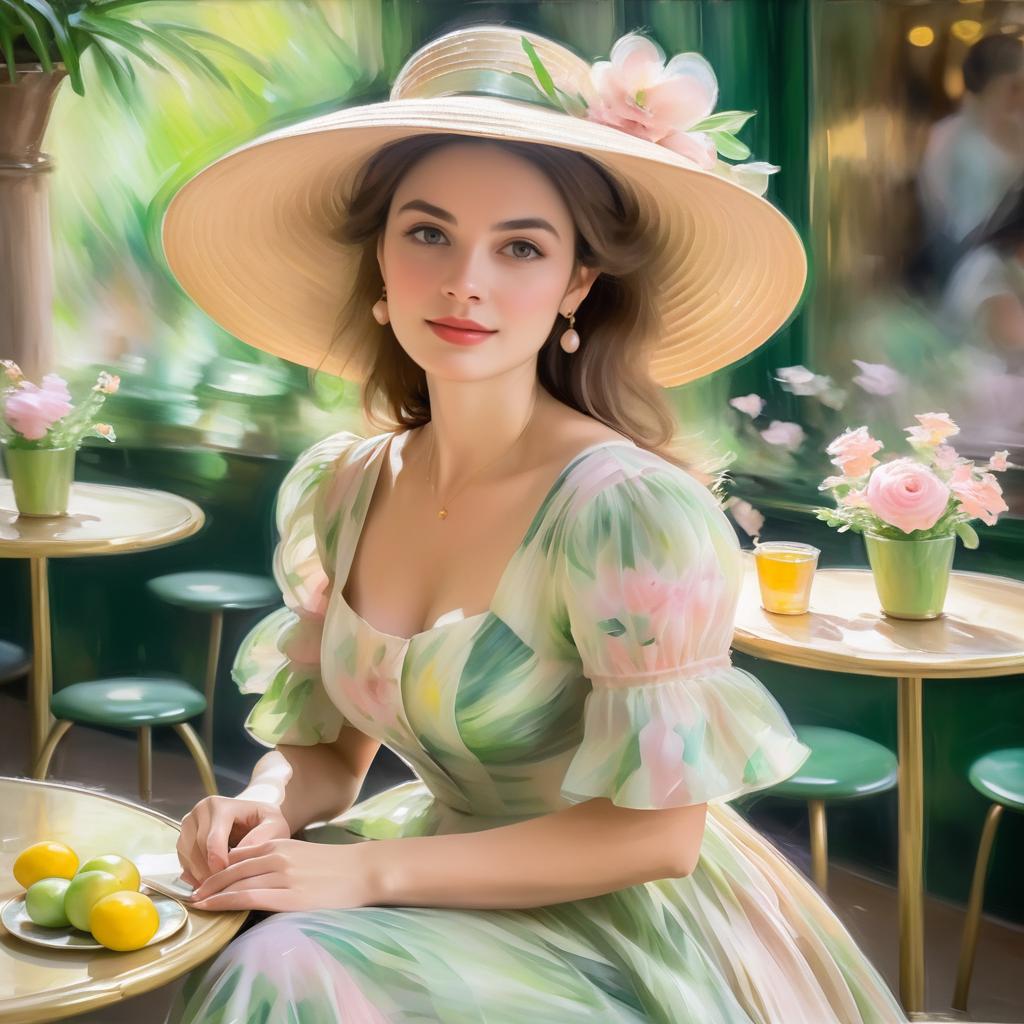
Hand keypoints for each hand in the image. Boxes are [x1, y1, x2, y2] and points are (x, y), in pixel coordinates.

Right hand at [177, 795, 290, 886]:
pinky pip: (182, 861)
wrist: (255, 817)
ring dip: (200, 875)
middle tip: (224, 888)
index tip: (229, 878)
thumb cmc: (265, 822)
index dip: (219, 862)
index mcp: (221, 806)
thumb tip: (237, 857)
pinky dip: (193, 875)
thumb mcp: (274, 825)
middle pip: (197, 849)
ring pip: (187, 856)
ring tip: (219, 887)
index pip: (212, 839)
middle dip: (210, 871)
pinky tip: (209, 883)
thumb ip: (261, 838)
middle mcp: (200, 811)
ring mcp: (189, 824)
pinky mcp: (183, 838)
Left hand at [187, 838, 375, 912]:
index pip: (237, 855)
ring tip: (195, 902)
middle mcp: (276, 856)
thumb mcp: (300, 853)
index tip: (200, 877)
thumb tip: (249, 870)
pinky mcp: (288, 897)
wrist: (362, 871)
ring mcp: (281, 876)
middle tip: (189, 892)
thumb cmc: (333, 866)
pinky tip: (211, 906)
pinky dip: (225, 901)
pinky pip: (248, 897)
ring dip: (210, 892)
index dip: (215, 867)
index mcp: (279, 844)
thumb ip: (275, 858)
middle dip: (207, 881)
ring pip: (235, 883)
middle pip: (231, 869)